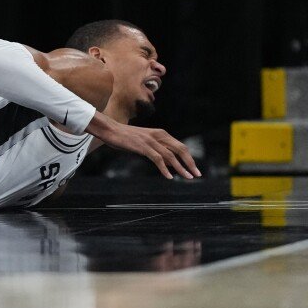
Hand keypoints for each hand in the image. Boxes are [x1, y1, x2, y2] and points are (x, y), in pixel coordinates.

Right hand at [86, 112, 200, 178]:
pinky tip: (169, 177)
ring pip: (171, 156)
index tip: (194, 168)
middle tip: (197, 174)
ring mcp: (151, 141)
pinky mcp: (143, 147)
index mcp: (160, 133)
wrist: (110, 129)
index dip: (189, 158)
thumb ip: (157, 149)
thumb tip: (169, 163)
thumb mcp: (145, 141)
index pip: (180, 146)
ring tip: (187, 177)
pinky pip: (157, 159)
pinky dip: (164, 169)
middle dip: (190, 163)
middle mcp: (158, 135)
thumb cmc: (125, 136)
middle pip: (180, 150)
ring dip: (181, 168)